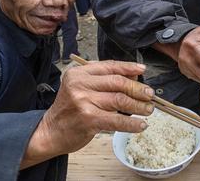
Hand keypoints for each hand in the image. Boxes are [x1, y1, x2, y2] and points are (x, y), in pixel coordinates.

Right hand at [21, 61, 153, 168]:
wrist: (50, 132)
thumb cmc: (69, 110)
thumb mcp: (81, 88)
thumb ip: (103, 80)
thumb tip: (134, 74)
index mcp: (79, 73)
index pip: (109, 66)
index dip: (128, 67)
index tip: (142, 69)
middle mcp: (80, 84)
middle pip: (118, 82)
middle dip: (138, 88)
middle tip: (149, 94)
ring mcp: (83, 101)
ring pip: (120, 100)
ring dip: (138, 105)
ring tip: (148, 110)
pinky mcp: (88, 119)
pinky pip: (117, 120)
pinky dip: (132, 123)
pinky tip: (140, 125)